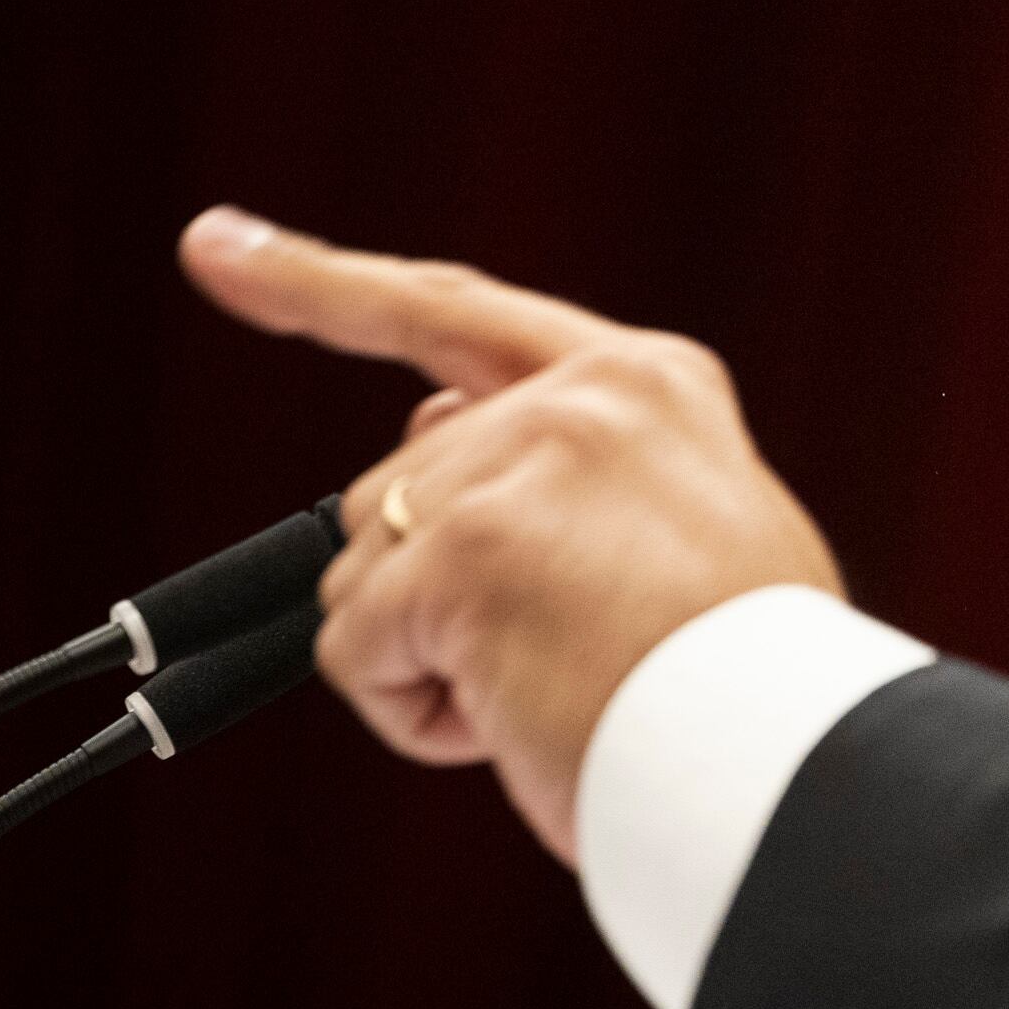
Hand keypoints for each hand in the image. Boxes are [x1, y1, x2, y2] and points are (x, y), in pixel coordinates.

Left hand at [177, 206, 843, 864]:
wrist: (791, 763)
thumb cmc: (745, 687)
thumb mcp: (685, 530)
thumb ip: (570, 464)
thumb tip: (423, 419)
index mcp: (648, 383)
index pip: (453, 312)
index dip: (320, 283)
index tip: (216, 245)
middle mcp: (583, 398)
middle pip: (396, 492)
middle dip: (430, 595)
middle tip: (564, 663)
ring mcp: (517, 465)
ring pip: (363, 577)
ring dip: (431, 661)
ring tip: (562, 692)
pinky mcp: (461, 551)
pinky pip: (357, 652)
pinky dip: (413, 713)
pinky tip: (516, 721)